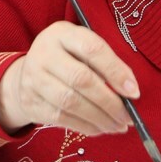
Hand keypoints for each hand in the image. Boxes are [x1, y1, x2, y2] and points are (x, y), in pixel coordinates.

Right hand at [0, 22, 138, 135]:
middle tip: (128, 117)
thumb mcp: (82, 49)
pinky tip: (101, 128)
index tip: (134, 92)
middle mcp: (44, 53)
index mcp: (62, 34)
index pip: (92, 50)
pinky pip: (62, 118)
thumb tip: (130, 90)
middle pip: (81, 79)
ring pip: (71, 102)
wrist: (26, 75)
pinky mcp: (31, 102)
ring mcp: (33, 79)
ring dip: (100, 118)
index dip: (115, 71)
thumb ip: (106, 63)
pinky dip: (86, 126)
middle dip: (110, 102)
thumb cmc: (66, 59)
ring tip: (118, 126)